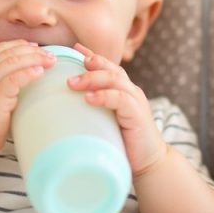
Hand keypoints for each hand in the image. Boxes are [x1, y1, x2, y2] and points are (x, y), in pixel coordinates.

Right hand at [0, 40, 55, 156]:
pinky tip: (40, 72)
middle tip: (50, 55)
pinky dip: (29, 73)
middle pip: (9, 52)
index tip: (37, 48)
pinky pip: (14, 79)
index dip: (21, 45)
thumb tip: (28, 79)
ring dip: (35, 59)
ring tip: (51, 61)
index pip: (1, 48)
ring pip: (13, 62)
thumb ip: (1, 84)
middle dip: (33, 51)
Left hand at [67, 43, 166, 175]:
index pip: (107, 66)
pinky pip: (121, 99)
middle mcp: (131, 91)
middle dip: (89, 64)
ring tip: (72, 83)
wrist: (150, 163)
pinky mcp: (138, 115)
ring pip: (114, 79)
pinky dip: (104, 96)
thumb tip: (63, 111)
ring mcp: (135, 101)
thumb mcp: (106, 122)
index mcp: (123, 90)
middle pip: (110, 68)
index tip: (73, 48)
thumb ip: (92, 112)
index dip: (91, 56)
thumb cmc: (124, 144)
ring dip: (92, 78)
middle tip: (66, 67)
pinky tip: (89, 98)